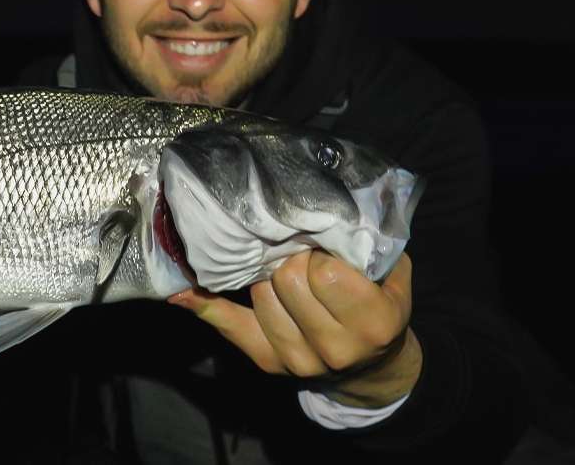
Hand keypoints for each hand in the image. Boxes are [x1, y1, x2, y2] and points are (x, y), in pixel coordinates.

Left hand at [169, 250, 420, 407]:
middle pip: (286, 280)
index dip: (318, 251)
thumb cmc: (381, 305)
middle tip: (298, 250)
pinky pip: (228, 325)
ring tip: (279, 265)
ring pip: (258, 292)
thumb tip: (328, 208)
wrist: (371, 365)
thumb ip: (369, 245)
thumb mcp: (392, 274)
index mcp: (372, 323)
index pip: (323, 272)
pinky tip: (182, 288)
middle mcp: (333, 347)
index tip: (321, 245)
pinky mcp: (268, 361)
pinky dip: (204, 304)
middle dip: (290, 257)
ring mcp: (297, 359)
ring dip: (266, 272)